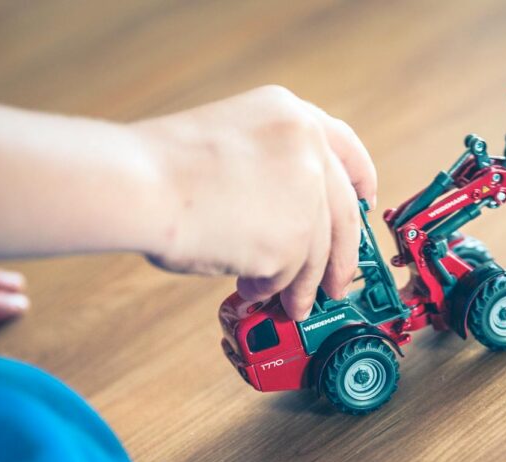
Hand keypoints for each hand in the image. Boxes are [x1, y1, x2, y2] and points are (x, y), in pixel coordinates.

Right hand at [133, 85, 376, 319]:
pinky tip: (251, 288)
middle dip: (343, 256)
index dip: (360, 179)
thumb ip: (269, 167)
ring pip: (318, 254)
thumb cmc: (160, 167)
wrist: (140, 184)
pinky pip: (290, 276)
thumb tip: (288, 218)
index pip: (346, 147)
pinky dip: (272, 289)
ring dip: (303, 285)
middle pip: (344, 214)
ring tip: (289, 303)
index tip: (365, 200)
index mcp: (289, 114)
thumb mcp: (229, 140)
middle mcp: (308, 149)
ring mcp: (305, 196)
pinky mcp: (294, 240)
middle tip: (338, 281)